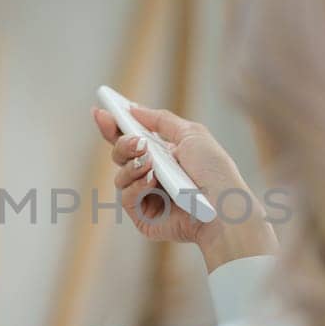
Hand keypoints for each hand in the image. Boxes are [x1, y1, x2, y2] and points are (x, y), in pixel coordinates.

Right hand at [92, 104, 277, 270]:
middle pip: (120, 155)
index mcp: (164, 155)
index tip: (101, 111)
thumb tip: (134, 109)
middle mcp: (153, 175)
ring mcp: (147, 196)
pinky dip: (136, 186)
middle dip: (122, 143)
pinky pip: (126, 197)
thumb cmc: (215, 172)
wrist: (223, 207)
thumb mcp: (191, 134)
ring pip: (120, 175)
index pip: (132, 139)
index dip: (114, 126)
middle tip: (135, 142)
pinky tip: (152, 181)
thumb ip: (161, 120)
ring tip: (150, 162)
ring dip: (132, 165)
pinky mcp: (144, 217)